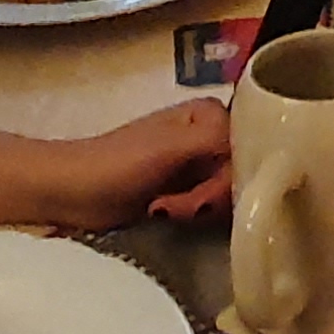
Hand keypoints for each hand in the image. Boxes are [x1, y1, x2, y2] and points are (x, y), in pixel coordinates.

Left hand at [0, 99, 234, 228]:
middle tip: (173, 208)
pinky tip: (166, 218)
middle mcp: (211, 136)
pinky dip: (192, 218)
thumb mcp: (170, 147)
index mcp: (212, 115)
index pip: (253, 149)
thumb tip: (263, 152)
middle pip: (242, 176)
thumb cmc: (116, 164)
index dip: (233, 177)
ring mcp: (199, 167)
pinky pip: (211, 211)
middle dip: (211, 198)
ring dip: (197, 211)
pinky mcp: (187, 194)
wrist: (70, 193)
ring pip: (228, 197)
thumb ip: (217, 142)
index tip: (202, 196)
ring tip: (163, 212)